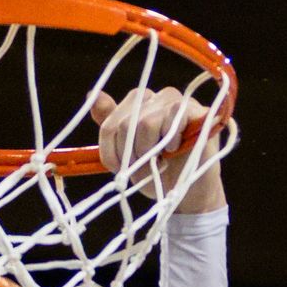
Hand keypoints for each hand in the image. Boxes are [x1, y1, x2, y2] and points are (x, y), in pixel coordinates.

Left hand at [91, 85, 225, 211]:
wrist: (188, 192)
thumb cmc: (157, 173)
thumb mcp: (126, 155)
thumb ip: (110, 128)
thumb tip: (92, 94)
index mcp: (133, 106)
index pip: (109, 125)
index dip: (111, 153)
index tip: (121, 170)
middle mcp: (152, 97)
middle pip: (125, 125)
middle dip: (131, 156)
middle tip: (143, 171)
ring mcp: (174, 100)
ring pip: (146, 123)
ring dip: (149, 152)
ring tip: (159, 163)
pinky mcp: (194, 109)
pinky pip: (173, 116)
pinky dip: (170, 141)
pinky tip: (175, 149)